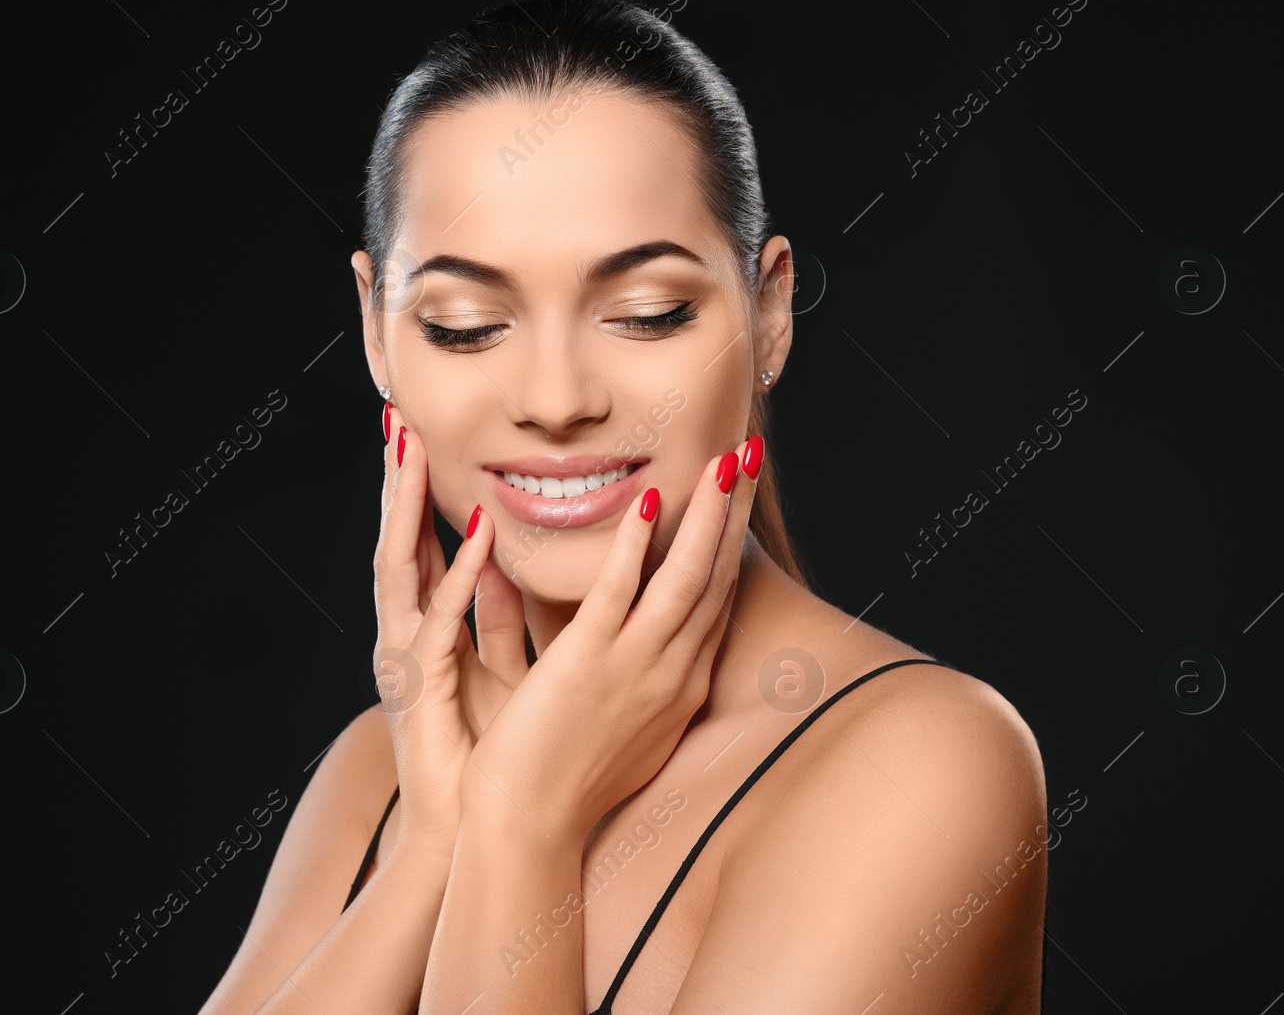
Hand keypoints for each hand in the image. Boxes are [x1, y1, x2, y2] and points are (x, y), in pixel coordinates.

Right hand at [372, 407, 527, 855]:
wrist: (468, 840)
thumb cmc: (487, 760)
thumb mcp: (498, 670)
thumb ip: (499, 618)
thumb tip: (510, 563)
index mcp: (426, 634)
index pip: (418, 547)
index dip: (414, 492)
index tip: (419, 436)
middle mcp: (406, 640)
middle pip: (397, 545)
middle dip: (395, 484)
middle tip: (397, 420)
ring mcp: (406, 663)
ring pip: (400, 571)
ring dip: (407, 509)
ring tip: (412, 451)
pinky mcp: (422, 692)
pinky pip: (439, 623)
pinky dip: (458, 577)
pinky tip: (474, 534)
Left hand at [460, 435, 761, 842]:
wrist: (530, 827)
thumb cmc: (564, 783)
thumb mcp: (624, 727)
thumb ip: (637, 679)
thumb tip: (640, 644)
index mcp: (680, 687)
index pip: (717, 601)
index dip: (733, 544)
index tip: (741, 497)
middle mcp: (673, 674)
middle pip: (718, 580)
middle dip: (738, 515)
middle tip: (753, 456)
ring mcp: (636, 667)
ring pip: (687, 577)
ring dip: (710, 514)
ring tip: (727, 459)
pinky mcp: (589, 664)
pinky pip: (621, 592)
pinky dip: (638, 545)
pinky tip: (649, 501)